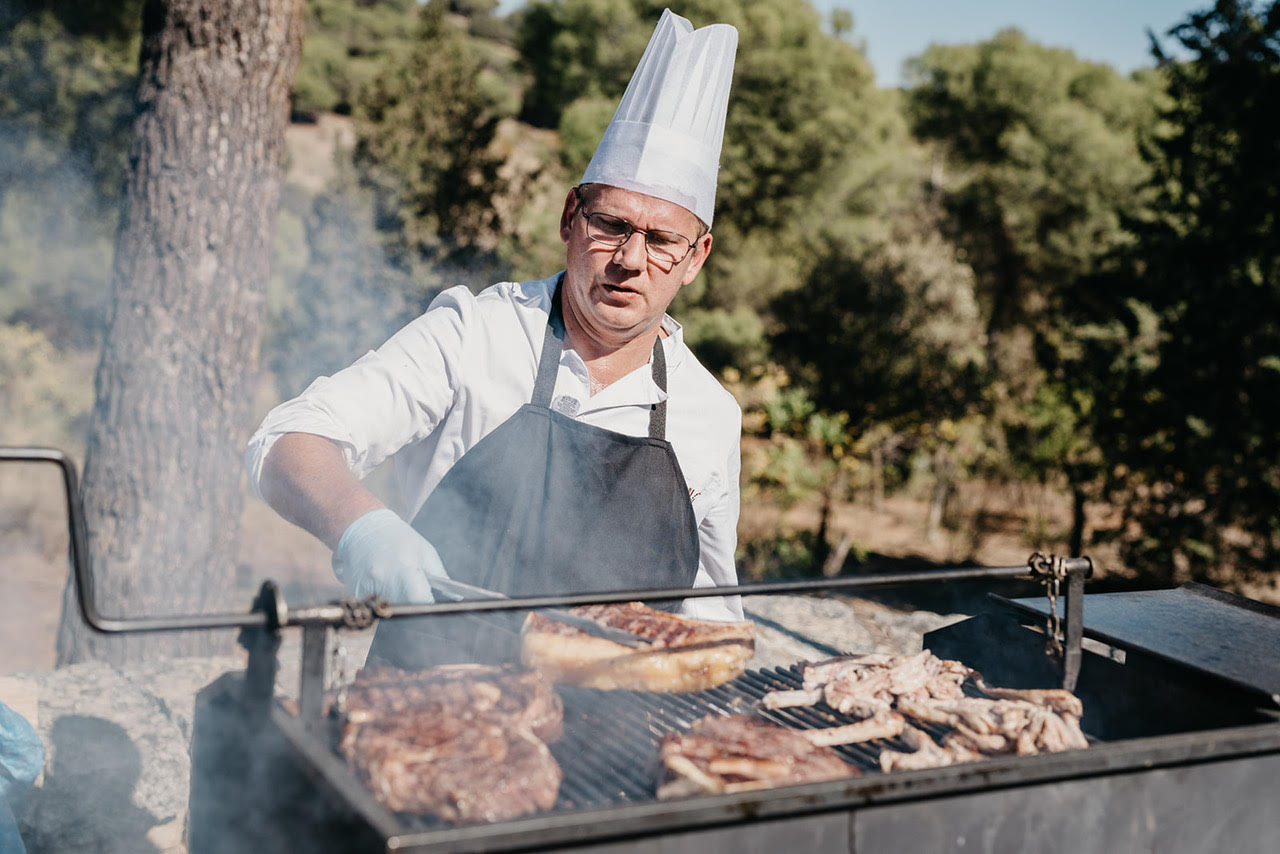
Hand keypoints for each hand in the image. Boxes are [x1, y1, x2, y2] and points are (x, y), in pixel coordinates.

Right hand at [331, 509, 446, 602]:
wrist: (362, 529)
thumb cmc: (398, 539)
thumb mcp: (424, 551)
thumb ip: (440, 575)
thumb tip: (456, 599)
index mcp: (404, 567)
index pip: (419, 599)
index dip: (427, 606)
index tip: (432, 606)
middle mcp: (383, 578)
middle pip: (404, 607)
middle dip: (413, 605)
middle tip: (416, 596)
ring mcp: (367, 586)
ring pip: (388, 609)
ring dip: (397, 604)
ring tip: (397, 586)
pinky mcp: (356, 592)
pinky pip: (374, 606)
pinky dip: (381, 602)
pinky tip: (383, 586)